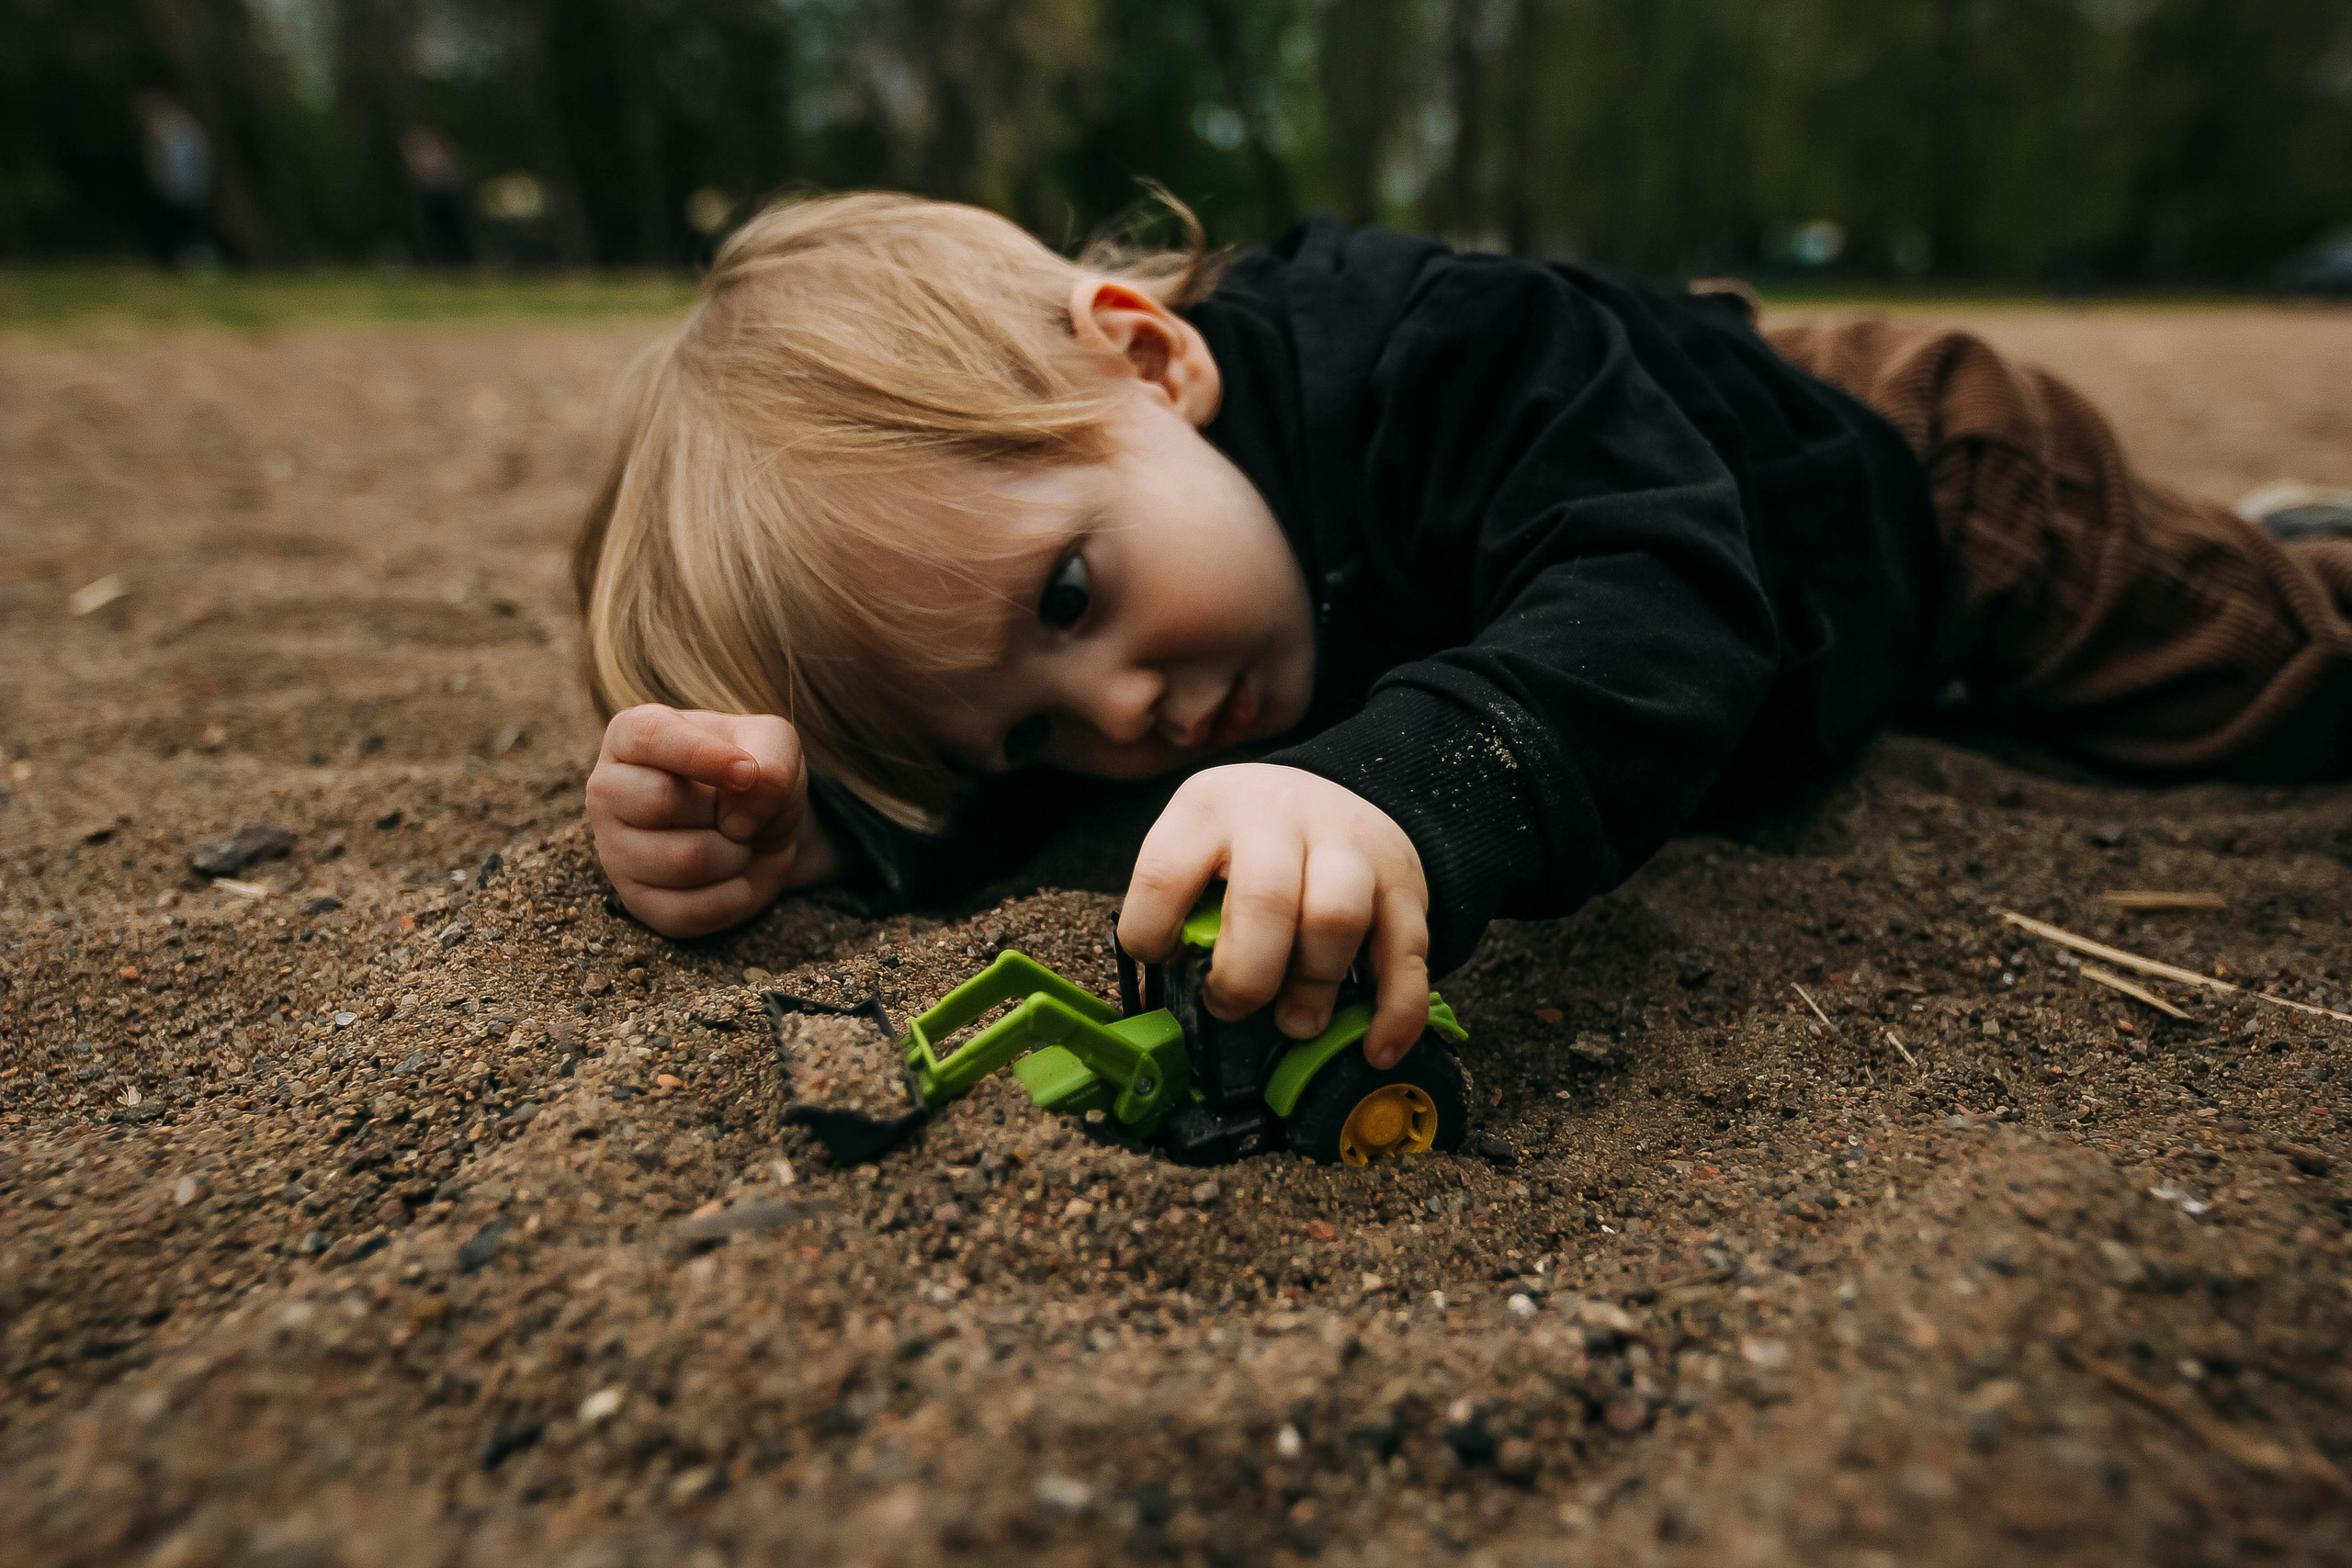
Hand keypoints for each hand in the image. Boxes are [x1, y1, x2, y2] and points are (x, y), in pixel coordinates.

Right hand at [585, 704, 837, 937]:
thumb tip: (739, 818)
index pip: (649, 737)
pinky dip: (735, 895)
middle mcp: (608, 791)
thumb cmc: (754, 772)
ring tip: (736, 841)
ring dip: (736, 854)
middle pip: (663, 800)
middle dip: (725, 811)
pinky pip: (693, 909)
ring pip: (685, 861)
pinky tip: (732, 875)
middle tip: (738, 811)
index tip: (748, 771)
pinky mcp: (638, 902)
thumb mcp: (775, 743)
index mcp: (631, 736)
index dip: (702, 755)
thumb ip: (771, 761)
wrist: (761, 827)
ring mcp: (615, 851)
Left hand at [1116, 763, 1430, 1068]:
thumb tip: (1159, 1001)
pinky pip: (1408, 953)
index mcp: (1210, 809)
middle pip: (1265, 901)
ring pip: (1338, 918)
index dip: (1153, 935)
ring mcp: (1350, 845)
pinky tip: (1375, 1048)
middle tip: (1234, 1007)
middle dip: (1246, 977)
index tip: (1163, 961)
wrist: (1326, 792)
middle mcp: (1280, 817)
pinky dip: (1396, 1012)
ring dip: (1313, 986)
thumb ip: (1180, 910)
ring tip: (1296, 1021)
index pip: (1164, 876)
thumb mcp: (1196, 845)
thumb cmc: (1247, 842)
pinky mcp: (1404, 881)